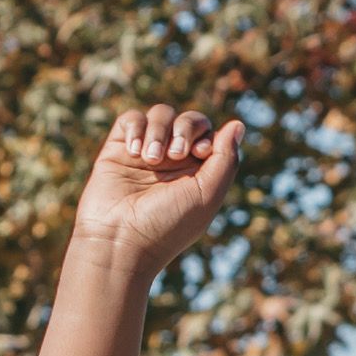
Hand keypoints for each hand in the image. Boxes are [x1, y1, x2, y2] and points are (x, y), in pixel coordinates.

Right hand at [73, 104, 241, 280]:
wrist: (119, 241)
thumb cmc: (167, 225)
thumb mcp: (207, 194)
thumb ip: (226, 159)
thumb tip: (237, 124)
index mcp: (197, 172)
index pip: (209, 133)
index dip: (206, 134)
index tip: (200, 153)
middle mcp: (172, 161)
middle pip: (187, 120)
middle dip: (185, 128)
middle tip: (175, 154)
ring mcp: (145, 154)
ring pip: (160, 114)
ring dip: (159, 131)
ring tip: (151, 159)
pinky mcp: (118, 150)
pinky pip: (131, 119)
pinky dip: (135, 128)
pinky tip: (133, 153)